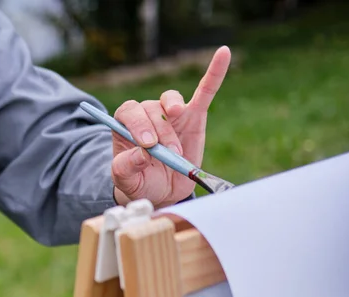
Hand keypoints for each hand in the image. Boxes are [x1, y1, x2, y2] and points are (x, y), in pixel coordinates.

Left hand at [111, 46, 230, 207]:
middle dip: (160, 132)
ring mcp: (171, 114)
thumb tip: (140, 153)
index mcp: (126, 126)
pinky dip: (214, 73)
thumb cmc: (141, 182)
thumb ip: (125, 167)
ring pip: (170, 101)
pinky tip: (223, 54)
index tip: (146, 144)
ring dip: (174, 112)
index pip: (128, 112)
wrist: (162, 191)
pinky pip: (205, 91)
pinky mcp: (194, 116)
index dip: (136, 124)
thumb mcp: (126, 180)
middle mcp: (148, 115)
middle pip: (151, 110)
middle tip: (166, 153)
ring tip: (178, 129)